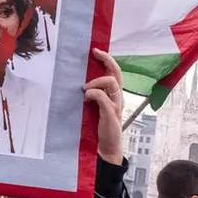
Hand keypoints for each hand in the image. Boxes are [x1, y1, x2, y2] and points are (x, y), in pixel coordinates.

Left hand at [83, 48, 123, 164]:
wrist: (106, 146)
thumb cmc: (99, 126)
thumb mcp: (95, 106)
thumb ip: (92, 94)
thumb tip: (78, 81)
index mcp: (114, 94)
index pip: (114, 72)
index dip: (107, 59)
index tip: (95, 51)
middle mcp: (118, 97)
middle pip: (116, 73)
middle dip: (107, 60)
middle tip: (95, 53)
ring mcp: (116, 105)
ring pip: (111, 82)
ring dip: (96, 82)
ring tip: (85, 89)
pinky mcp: (111, 114)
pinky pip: (104, 98)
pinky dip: (94, 94)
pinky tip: (86, 97)